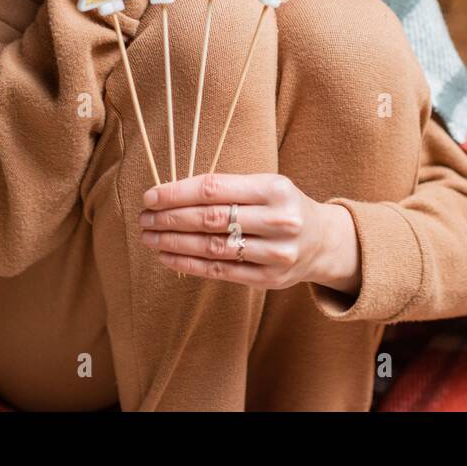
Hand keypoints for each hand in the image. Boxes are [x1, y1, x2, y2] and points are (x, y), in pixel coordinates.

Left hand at [137, 172, 360, 292]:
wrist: (323, 242)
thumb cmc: (282, 207)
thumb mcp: (265, 186)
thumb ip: (226, 188)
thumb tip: (170, 194)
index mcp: (274, 189)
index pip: (213, 189)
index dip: (177, 193)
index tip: (150, 196)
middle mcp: (278, 220)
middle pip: (210, 219)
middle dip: (170, 218)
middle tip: (144, 218)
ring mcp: (275, 253)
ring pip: (212, 247)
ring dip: (174, 243)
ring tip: (150, 237)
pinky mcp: (269, 279)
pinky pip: (220, 271)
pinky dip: (189, 263)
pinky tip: (167, 256)